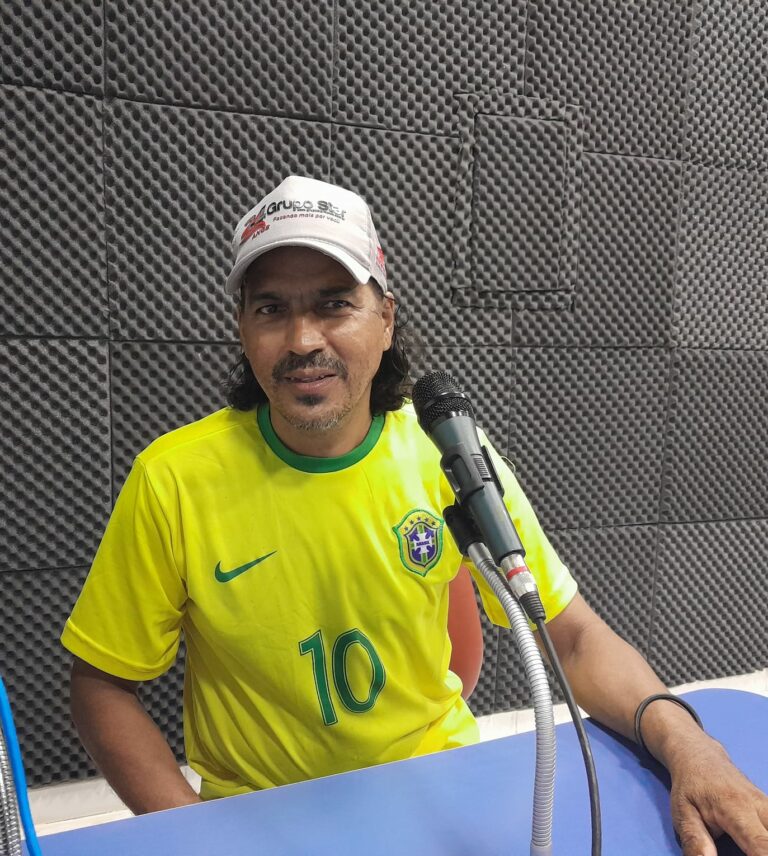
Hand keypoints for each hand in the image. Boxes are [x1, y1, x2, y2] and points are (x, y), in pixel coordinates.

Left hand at [668, 734, 767, 855]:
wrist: (700, 756)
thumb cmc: (690, 786)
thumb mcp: (683, 812)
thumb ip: (695, 840)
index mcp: (736, 808)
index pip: (760, 844)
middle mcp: (759, 806)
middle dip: (766, 851)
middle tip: (743, 848)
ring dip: (767, 845)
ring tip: (749, 847)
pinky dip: (767, 841)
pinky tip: (758, 846)